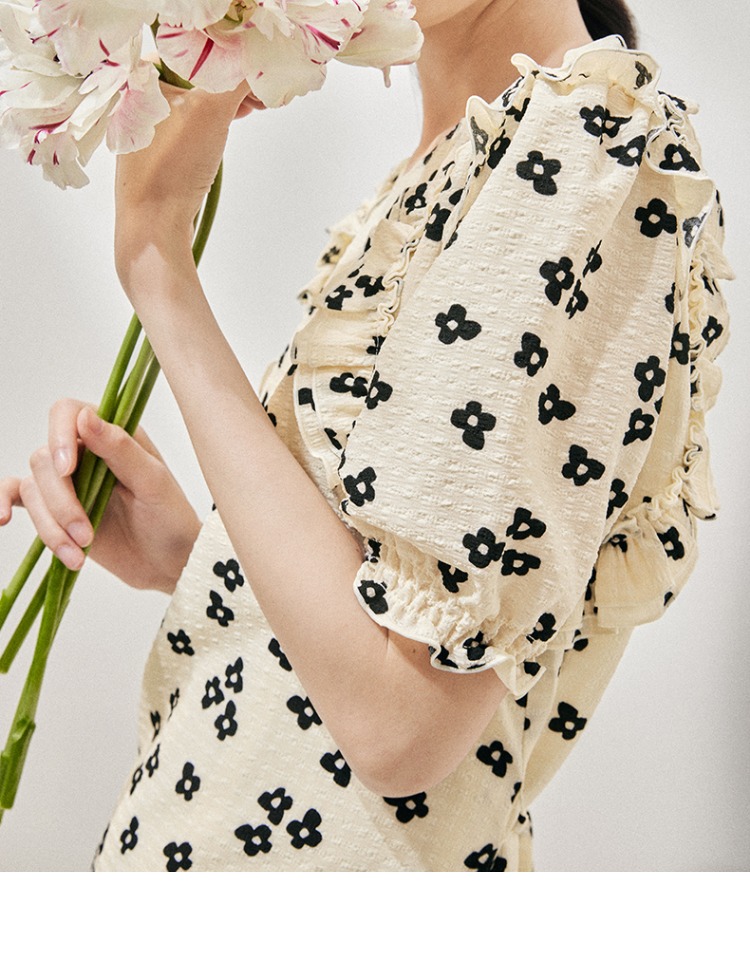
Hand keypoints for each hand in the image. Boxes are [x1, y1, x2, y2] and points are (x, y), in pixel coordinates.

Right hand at [0, 399, 201, 592]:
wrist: (167, 562)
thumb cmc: (170, 518)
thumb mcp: (154, 483)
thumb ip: (121, 450)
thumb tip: (86, 416)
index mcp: (112, 434)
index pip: (67, 413)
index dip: (59, 437)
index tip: (68, 470)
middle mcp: (84, 451)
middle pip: (45, 460)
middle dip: (62, 503)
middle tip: (88, 535)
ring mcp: (67, 481)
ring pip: (33, 489)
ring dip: (51, 525)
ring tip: (79, 554)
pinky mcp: (54, 510)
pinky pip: (16, 497)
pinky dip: (2, 505)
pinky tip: (1, 520)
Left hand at [114, 79, 265, 289]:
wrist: (153, 227)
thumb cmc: (172, 168)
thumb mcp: (211, 110)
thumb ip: (236, 78)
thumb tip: (261, 63)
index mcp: (142, 80)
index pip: (193, 53)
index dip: (230, 58)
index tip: (257, 71)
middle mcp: (139, 101)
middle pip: (195, 77)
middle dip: (233, 80)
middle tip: (262, 92)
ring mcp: (147, 130)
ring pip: (195, 103)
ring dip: (227, 103)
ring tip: (253, 109)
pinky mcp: (158, 155)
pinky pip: (190, 127)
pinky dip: (214, 124)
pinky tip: (229, 130)